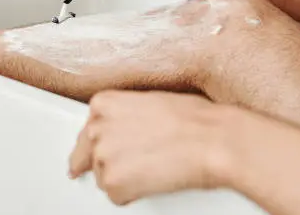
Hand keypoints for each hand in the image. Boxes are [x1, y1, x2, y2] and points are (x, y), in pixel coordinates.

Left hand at [68, 90, 233, 205]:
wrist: (211, 139)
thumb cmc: (193, 118)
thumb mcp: (149, 102)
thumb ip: (124, 116)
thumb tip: (124, 129)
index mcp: (103, 104)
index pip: (88, 132)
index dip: (103, 144)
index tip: (110, 150)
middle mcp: (96, 128)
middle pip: (90, 156)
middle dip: (110, 162)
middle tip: (136, 163)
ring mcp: (102, 156)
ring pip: (104, 178)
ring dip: (124, 178)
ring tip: (154, 167)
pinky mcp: (114, 183)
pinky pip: (117, 197)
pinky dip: (133, 194)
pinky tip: (154, 180)